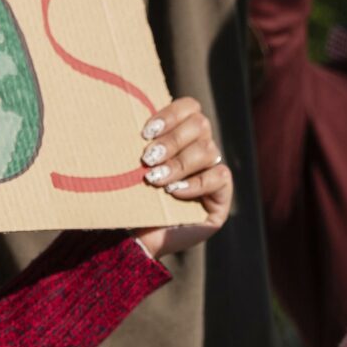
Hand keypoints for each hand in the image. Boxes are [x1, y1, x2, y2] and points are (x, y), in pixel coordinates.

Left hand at [132, 96, 231, 258]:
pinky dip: (195, 183)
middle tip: (147, 159)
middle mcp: (201, 149)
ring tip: (155, 180)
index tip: (145, 132)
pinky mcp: (221, 198)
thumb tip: (125, 109)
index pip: (190, 107)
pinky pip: (219, 177)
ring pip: (207, 149)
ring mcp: (213, 172)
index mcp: (182, 135)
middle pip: (200, 124)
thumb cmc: (131, 198)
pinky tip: (174, 192)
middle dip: (172, 140)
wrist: (137, 239)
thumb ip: (140, 141)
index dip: (170, 114)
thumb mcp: (133, 165)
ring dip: (178, 163)